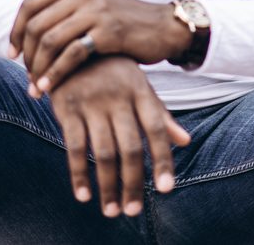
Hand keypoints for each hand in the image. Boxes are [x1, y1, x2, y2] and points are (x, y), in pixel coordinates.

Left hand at [9, 0, 190, 95]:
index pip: (30, 4)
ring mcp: (96, 10)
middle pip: (37, 24)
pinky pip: (72, 54)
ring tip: (35, 86)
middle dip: (25, 54)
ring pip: (51, 40)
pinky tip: (49, 88)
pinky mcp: (109, 32)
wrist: (163, 27)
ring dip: (38, 68)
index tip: (12, 54)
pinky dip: (56, 74)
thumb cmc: (122, 15)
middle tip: (25, 75)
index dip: (15, 31)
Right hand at [49, 55, 190, 217]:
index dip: (163, 160)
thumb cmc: (112, 69)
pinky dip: (78, 174)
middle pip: (130, 147)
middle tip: (133, 211)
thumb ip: (160, 114)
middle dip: (133, 182)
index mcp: (139, 90)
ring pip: (103, 152)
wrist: (71, 42)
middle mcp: (117, 97)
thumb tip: (186, 141)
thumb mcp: (138, 85)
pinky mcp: (67, 107)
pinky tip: (84, 195)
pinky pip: (73, 146)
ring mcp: (91, 102)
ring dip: (108, 186)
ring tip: (112, 210)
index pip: (156, 130)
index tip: (167, 189)